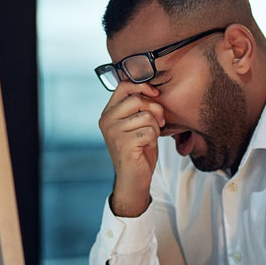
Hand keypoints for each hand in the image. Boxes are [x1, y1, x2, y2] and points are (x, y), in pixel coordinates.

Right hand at [98, 81, 164, 216]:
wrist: (133, 178)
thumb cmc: (138, 150)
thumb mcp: (135, 124)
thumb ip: (139, 107)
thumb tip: (154, 92)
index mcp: (108, 112)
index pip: (124, 86)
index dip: (143, 86)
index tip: (155, 94)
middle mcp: (107, 120)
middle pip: (138, 99)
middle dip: (155, 110)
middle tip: (158, 123)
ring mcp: (113, 132)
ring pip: (146, 116)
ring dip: (155, 128)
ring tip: (149, 138)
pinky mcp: (124, 143)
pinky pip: (149, 131)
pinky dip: (154, 139)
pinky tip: (146, 147)